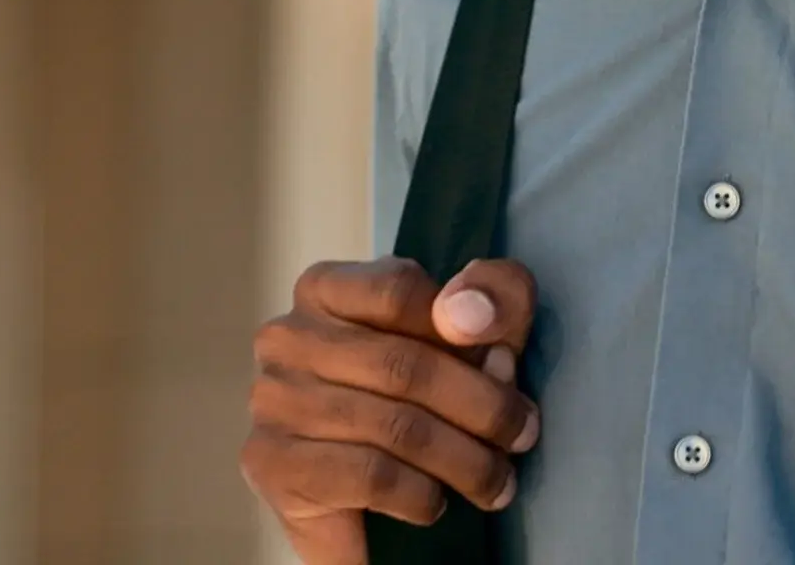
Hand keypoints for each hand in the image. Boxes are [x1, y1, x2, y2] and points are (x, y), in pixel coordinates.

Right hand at [242, 255, 541, 561]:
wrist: (356, 505)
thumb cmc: (418, 401)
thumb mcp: (471, 336)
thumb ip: (492, 298)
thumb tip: (470, 315)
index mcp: (326, 289)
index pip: (400, 289)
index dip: (468, 330)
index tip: (509, 367)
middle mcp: (287, 336)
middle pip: (405, 364)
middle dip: (481, 407)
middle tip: (521, 436)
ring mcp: (274, 400)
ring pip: (395, 426)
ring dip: (465, 461)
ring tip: (497, 482)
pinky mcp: (273, 463)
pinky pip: (370, 475)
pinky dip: (420, 495)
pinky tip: (435, 503)